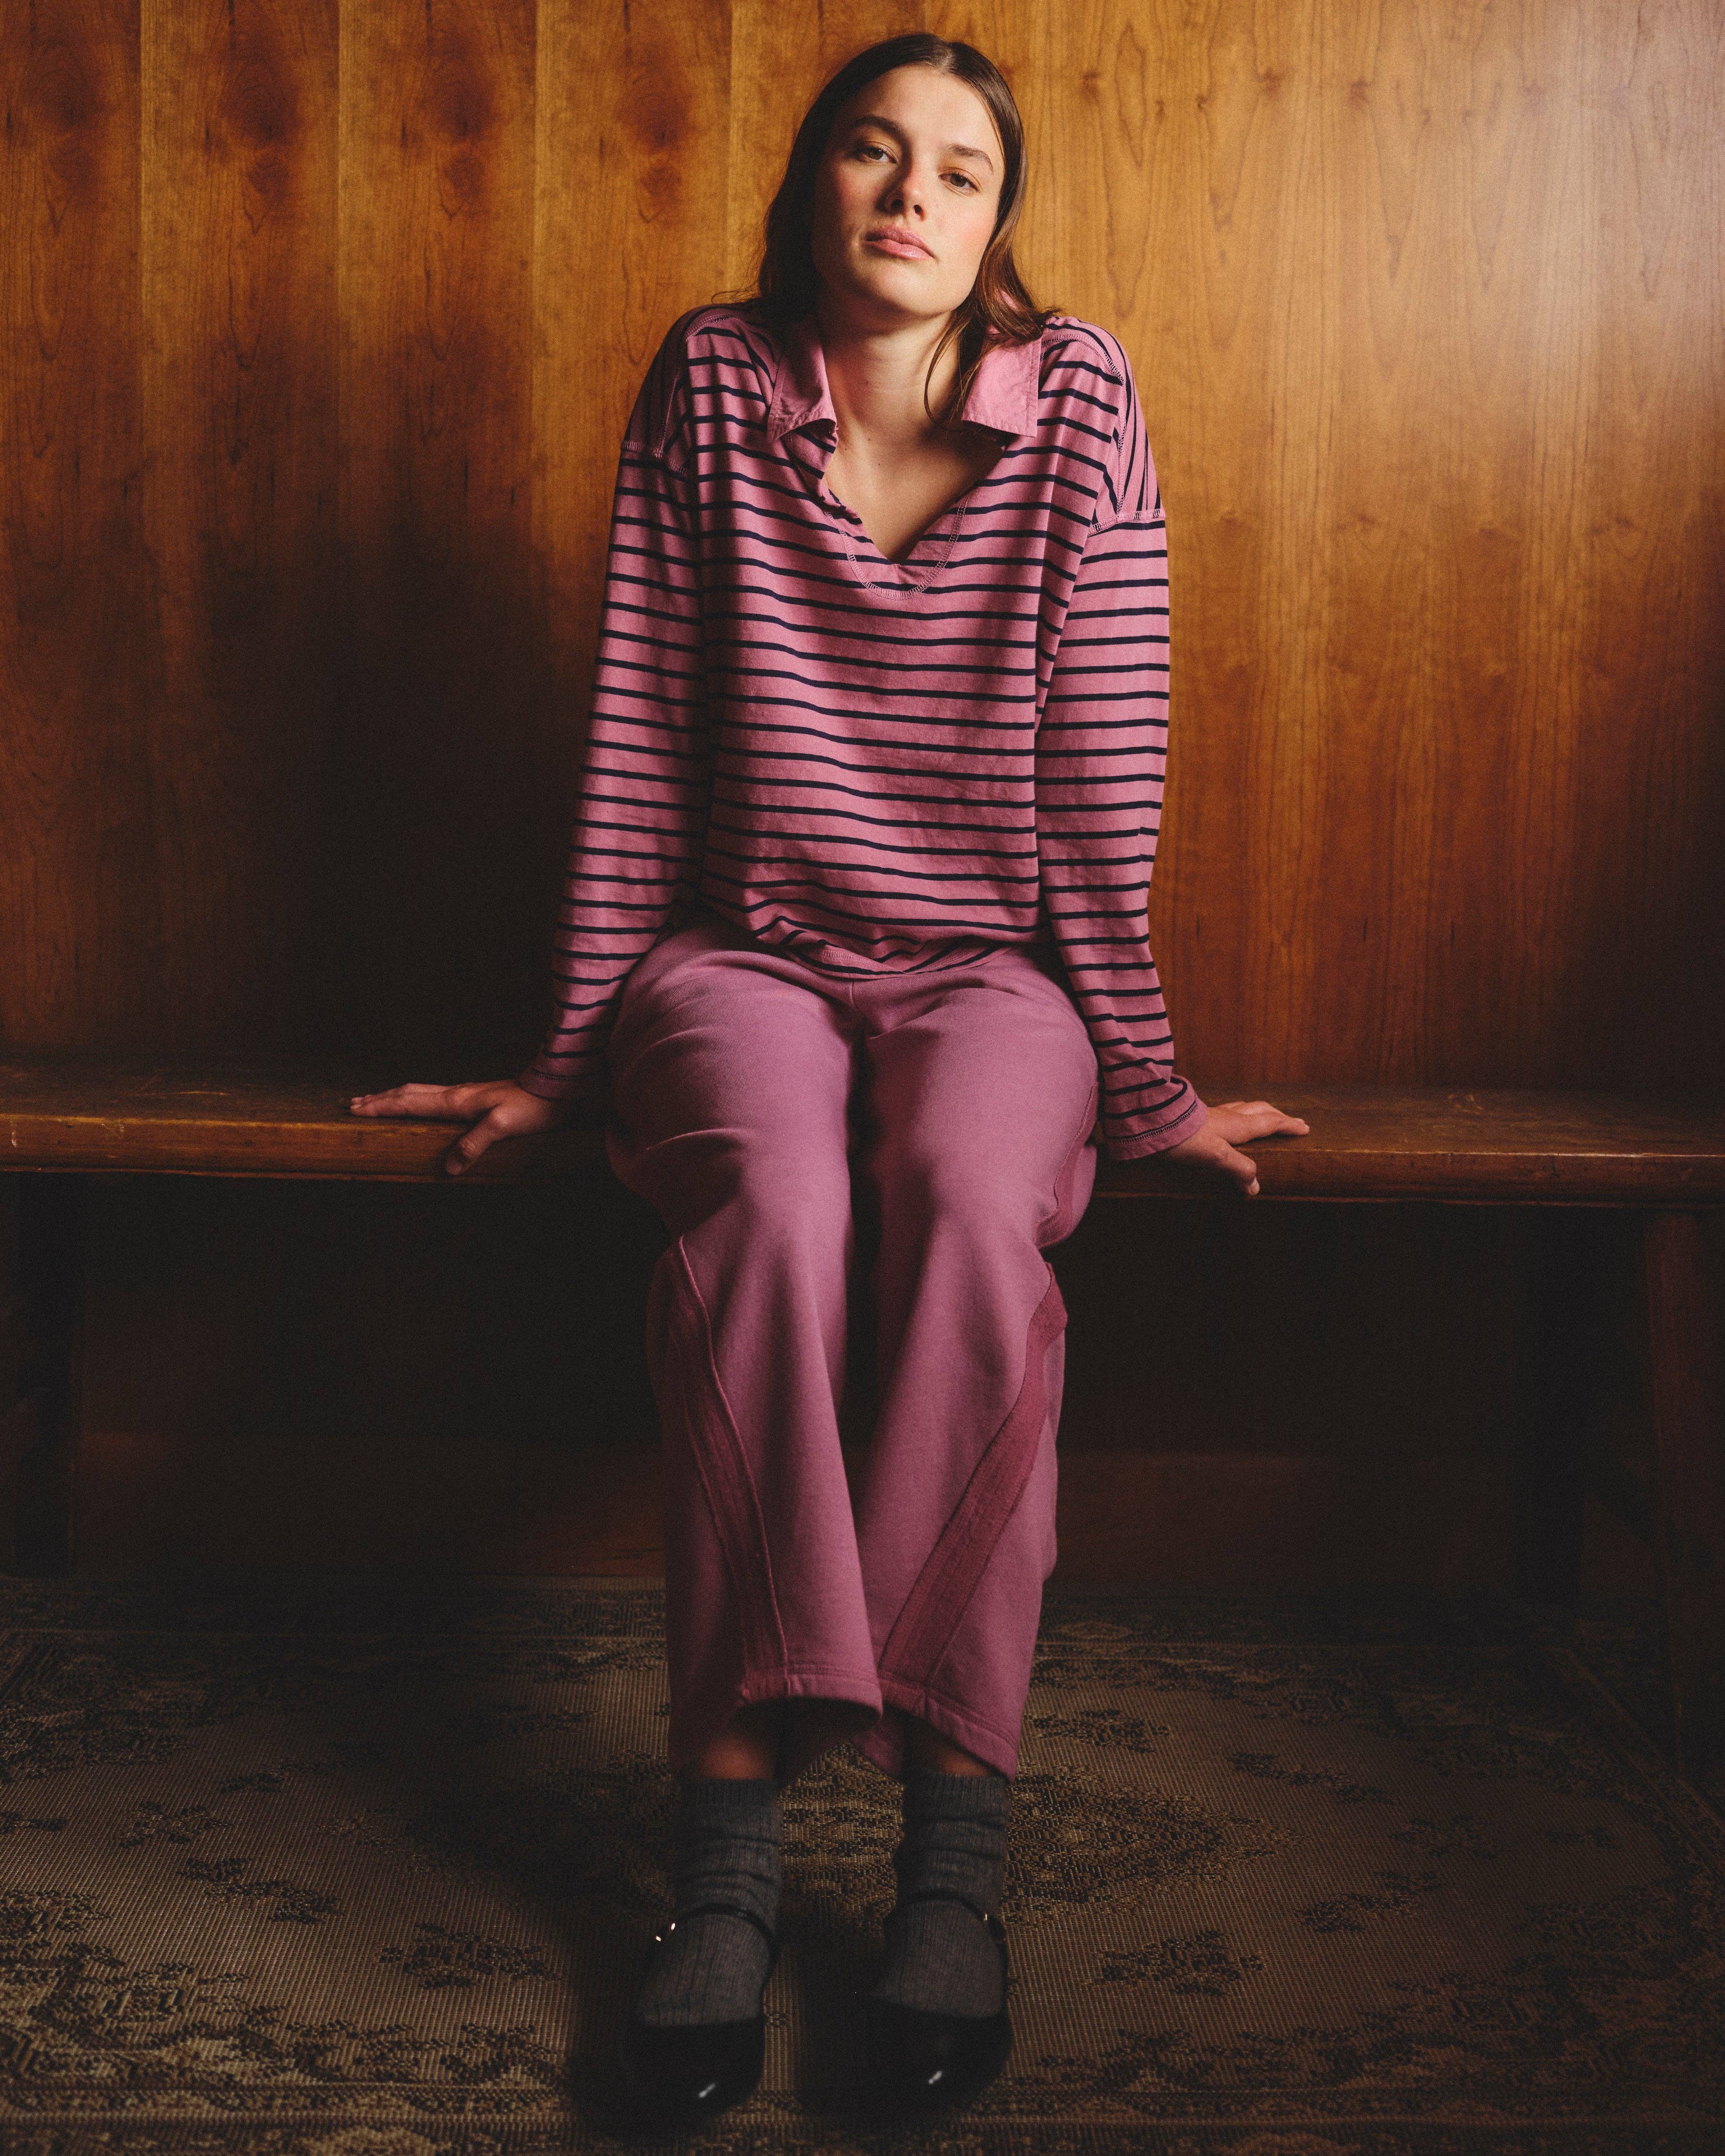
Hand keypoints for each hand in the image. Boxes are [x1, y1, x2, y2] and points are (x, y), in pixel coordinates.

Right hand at [347, 1079, 575, 1175]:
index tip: (356, 1109)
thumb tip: (448, 1168)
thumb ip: (475, 1144)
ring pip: (421, 1092)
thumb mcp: (503, 1126)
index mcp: (457, 1100)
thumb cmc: (532, 1106)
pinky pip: (435, 1096)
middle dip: (380, 1100)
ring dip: (395, 1096)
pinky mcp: (476, 1097)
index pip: (410, 1103)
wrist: (557, 1087)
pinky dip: (416, 1099)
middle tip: (353, 1104)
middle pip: (409, 1093)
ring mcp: (466, 1094)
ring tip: (377, 1100)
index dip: (382, 1107)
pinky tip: (420, 1104)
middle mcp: (457, 1094)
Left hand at [1159, 1098, 1310, 1197]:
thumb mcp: (1217, 1157)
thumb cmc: (1185, 1138)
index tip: (1304, 1127)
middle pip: (1259, 1110)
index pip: (1270, 1123)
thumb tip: (1255, 1187)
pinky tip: (1227, 1118)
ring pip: (1242, 1107)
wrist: (1152, 1121)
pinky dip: (1237, 1113)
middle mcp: (1228, 1116)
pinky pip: (1226, 1111)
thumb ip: (1239, 1169)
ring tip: (1263, 1115)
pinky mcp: (1196, 1116)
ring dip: (1258, 1111)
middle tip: (1290, 1120)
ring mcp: (1211, 1113)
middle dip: (1277, 1115)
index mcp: (1238, 1125)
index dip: (1287, 1125)